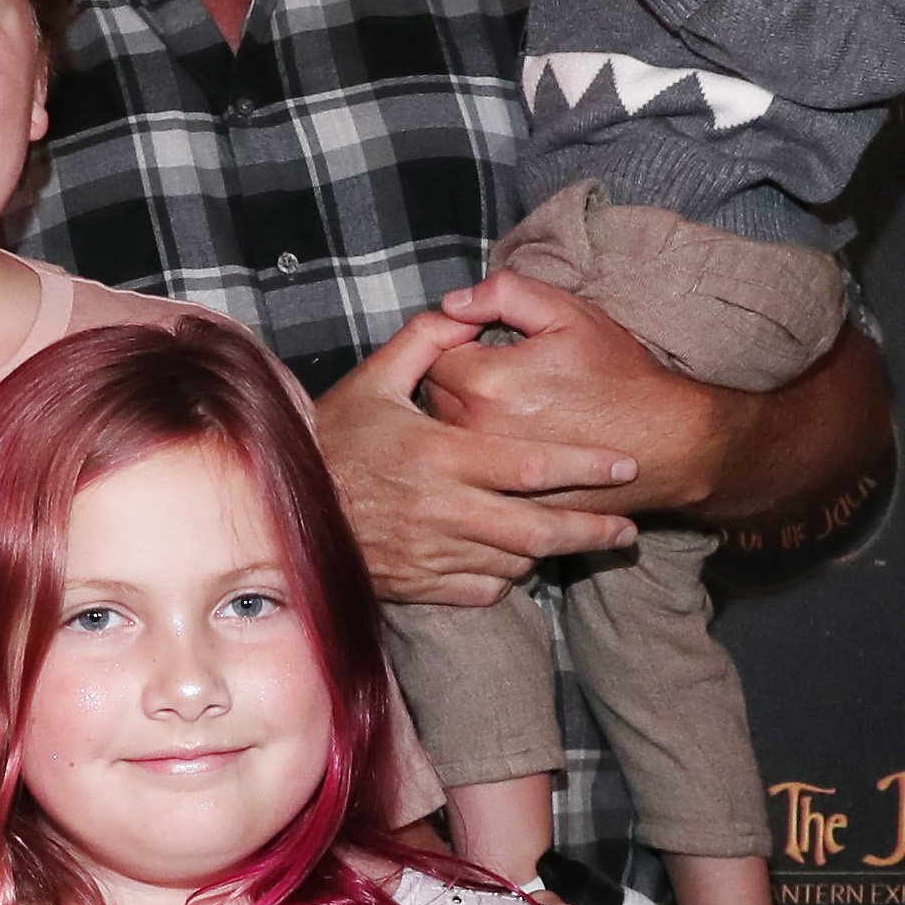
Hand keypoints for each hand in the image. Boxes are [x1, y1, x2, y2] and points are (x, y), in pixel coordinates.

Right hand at [318, 317, 645, 606]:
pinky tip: (513, 558)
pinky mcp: (420, 585)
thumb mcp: (371, 381)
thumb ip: (422, 343)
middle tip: (626, 528)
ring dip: (547, 552)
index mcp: (438, 456)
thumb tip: (464, 314)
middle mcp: (441, 510)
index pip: (529, 466)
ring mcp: (431, 554)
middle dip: (590, 530)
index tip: (624, 465)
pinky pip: (483, 589)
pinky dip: (506, 577)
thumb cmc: (330, 441)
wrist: (278, 511)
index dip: (584, 467)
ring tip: (574, 538)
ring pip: (515, 563)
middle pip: (537, 529)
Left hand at [406, 272, 742, 516]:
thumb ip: (505, 295)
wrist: (665, 444)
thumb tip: (454, 300)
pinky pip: (470, 474)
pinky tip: (506, 448)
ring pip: (445, 439)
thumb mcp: (570, 316)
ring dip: (458, 422)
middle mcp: (478, 431)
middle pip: (430, 399)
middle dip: (452, 381)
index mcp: (488, 382)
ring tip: (502, 411)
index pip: (433, 354)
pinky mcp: (503, 501)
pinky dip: (478, 461)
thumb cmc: (619, 376)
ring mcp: (489, 473)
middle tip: (493, 377)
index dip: (455, 343)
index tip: (481, 344)